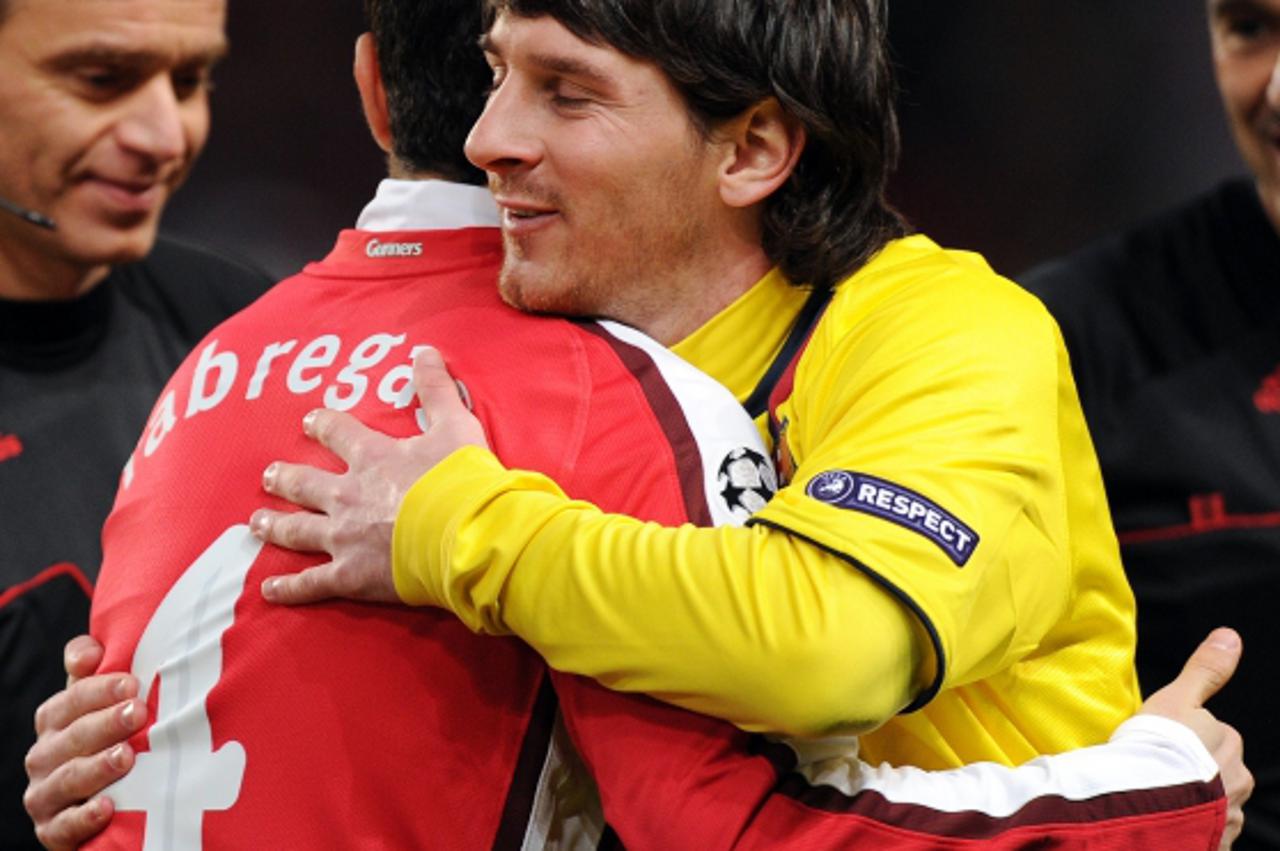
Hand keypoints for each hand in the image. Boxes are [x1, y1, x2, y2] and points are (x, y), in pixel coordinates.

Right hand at [23, 635, 146, 849]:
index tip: (132, 683)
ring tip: (127, 756)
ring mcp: (46, 795)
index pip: (70, 700)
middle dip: (106, 723)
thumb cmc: (112, 741)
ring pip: (68, 778)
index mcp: (55, 721)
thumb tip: (90, 652)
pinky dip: (84, 816)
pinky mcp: (53, 831)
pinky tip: (108, 806)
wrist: (111, 805)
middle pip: (72, 736)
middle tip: (138, 713)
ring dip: (97, 766)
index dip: (98, 689)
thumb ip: (94, 676)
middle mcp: (44, 756)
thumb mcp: (105, 705)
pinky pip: (64, 826)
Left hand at [255, 346, 487, 604]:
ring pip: (297, 530)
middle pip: (305, 484)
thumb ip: (436, 389)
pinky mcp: (351, 575)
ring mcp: (345, 537)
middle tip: (269, 476)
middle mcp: (349, 496)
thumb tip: (425, 351)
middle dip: (284, 478)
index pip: (338, 434)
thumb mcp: (455, 425)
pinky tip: (268, 590)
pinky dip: (289, 588)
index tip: (310, 421)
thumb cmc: (462, 480)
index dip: (323, 425)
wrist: (464, 534)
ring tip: (255, 523)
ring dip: (274, 526)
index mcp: (373, 459)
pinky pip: (311, 583)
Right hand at [1139, 627, 1250, 849]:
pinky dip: (1188, 830)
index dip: (1186, 739)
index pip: (1214, 737)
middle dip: (1194, 775)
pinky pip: (1203, 835)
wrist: (1148, 803)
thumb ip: (1204, 670)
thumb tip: (1231, 635)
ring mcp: (1227, 818)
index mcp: (1230, 746)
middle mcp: (1238, 783)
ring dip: (1191, 805)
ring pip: (1212, 806)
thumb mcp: (1177, 698)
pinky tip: (1164, 824)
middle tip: (1157, 773)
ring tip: (1157, 801)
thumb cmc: (1158, 746)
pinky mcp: (1212, 845)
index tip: (1161, 744)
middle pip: (1217, 773)